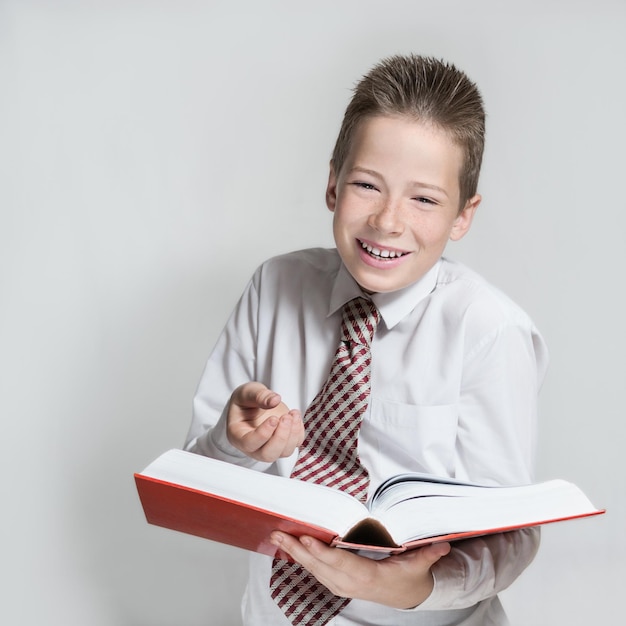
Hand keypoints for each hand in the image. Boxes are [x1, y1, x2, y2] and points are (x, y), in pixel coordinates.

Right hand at [226, 382, 304, 461]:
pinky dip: (299, 431)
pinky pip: (295, 444)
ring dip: (292, 433)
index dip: (263, 434)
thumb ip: (259, 395)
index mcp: (238, 436)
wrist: (255, 402)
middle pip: (268, 455)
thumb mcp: (248, 392)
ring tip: (292, 414)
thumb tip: (275, 400)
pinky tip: (295, 416)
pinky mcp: (284, 443)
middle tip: (286, 417)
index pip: (249, 444)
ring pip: (284, 452)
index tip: (273, 418)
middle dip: (280, 437)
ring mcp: (270, 447)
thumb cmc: (246, 400)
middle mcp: (254, 446)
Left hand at [270, 531, 450, 608]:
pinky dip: (299, 558)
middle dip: (297, 549)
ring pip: (312, 568)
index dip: (322, 552)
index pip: (340, 563)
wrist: (404, 595)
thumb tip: (442, 545)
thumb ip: (427, 555)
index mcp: (366, 576)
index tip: (306, 538)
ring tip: (276, 536)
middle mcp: (349, 582)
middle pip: (319, 565)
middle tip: (277, 533)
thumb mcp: (419, 566)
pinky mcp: (336, 582)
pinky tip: (288, 546)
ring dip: (293, 552)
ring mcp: (340, 584)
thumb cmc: (407, 577)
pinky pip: (315, 570)